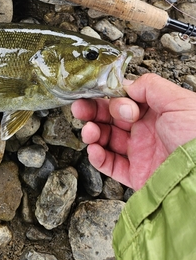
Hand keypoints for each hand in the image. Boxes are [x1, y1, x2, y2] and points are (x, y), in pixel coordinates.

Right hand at [71, 73, 195, 189]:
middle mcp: (146, 130)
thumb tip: (125, 85)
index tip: (93, 94)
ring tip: (89, 131)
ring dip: (92, 132)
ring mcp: (141, 152)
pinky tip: (94, 149)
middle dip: (92, 112)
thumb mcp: (179, 100)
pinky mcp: (137, 175)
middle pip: (111, 118)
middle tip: (80, 108)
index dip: (107, 97)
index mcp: (156, 111)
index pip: (123, 100)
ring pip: (107, 140)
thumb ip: (150, 86)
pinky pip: (111, 165)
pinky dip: (98, 157)